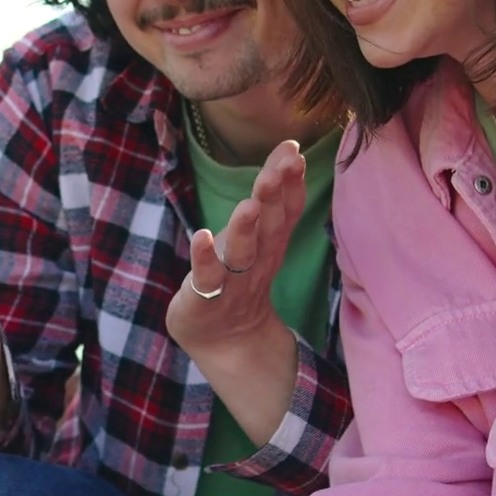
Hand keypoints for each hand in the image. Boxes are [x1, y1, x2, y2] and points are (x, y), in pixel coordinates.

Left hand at [167, 139, 305, 354]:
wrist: (226, 343)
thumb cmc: (238, 279)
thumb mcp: (258, 237)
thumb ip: (271, 198)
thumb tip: (288, 152)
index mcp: (270, 245)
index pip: (286, 211)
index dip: (291, 183)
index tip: (295, 153)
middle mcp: (257, 262)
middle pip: (270, 227)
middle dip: (276, 196)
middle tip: (281, 167)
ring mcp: (232, 282)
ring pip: (243, 253)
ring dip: (246, 228)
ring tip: (249, 204)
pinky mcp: (204, 298)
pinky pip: (206, 278)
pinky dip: (205, 258)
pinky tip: (201, 237)